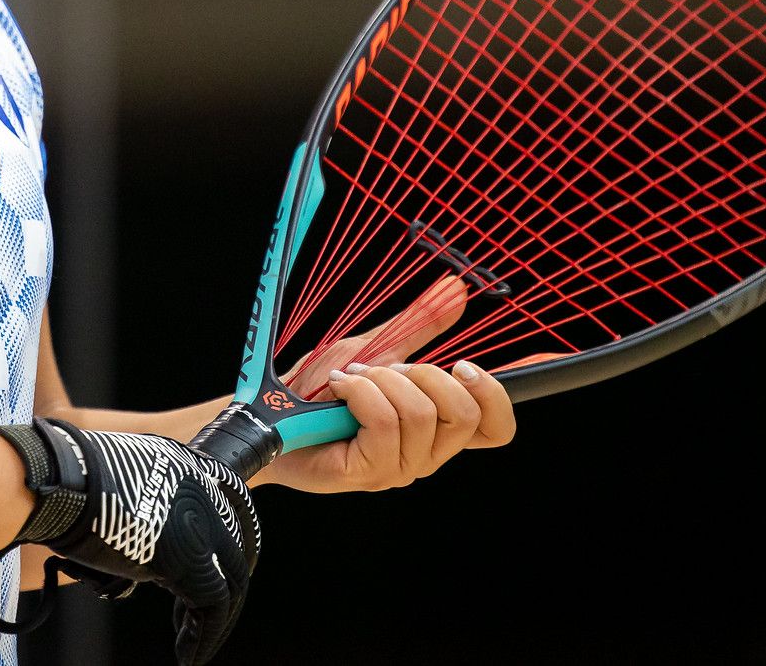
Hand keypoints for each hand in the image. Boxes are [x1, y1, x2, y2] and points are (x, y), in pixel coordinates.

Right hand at [0, 418, 261, 664]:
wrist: (60, 481)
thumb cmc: (70, 474)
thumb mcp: (122, 471)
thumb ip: (144, 491)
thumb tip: (140, 520)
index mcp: (188, 464)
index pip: (233, 496)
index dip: (238, 531)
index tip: (227, 557)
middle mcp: (202, 490)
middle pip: (237, 544)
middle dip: (230, 580)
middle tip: (212, 607)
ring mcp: (199, 525)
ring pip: (231, 582)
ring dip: (215, 619)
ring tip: (192, 641)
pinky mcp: (188, 560)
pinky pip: (211, 609)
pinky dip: (203, 639)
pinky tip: (188, 656)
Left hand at [264, 276, 516, 494]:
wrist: (268, 414)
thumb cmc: (320, 389)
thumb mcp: (377, 348)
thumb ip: (419, 327)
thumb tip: (456, 292)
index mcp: (436, 429)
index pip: (495, 429)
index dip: (497, 396)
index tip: (466, 363)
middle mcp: (426, 455)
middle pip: (465, 414)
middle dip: (427, 375)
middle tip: (387, 368)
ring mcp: (398, 468)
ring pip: (420, 413)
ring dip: (381, 381)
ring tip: (352, 380)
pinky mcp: (368, 472)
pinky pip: (383, 421)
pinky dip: (360, 392)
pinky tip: (340, 389)